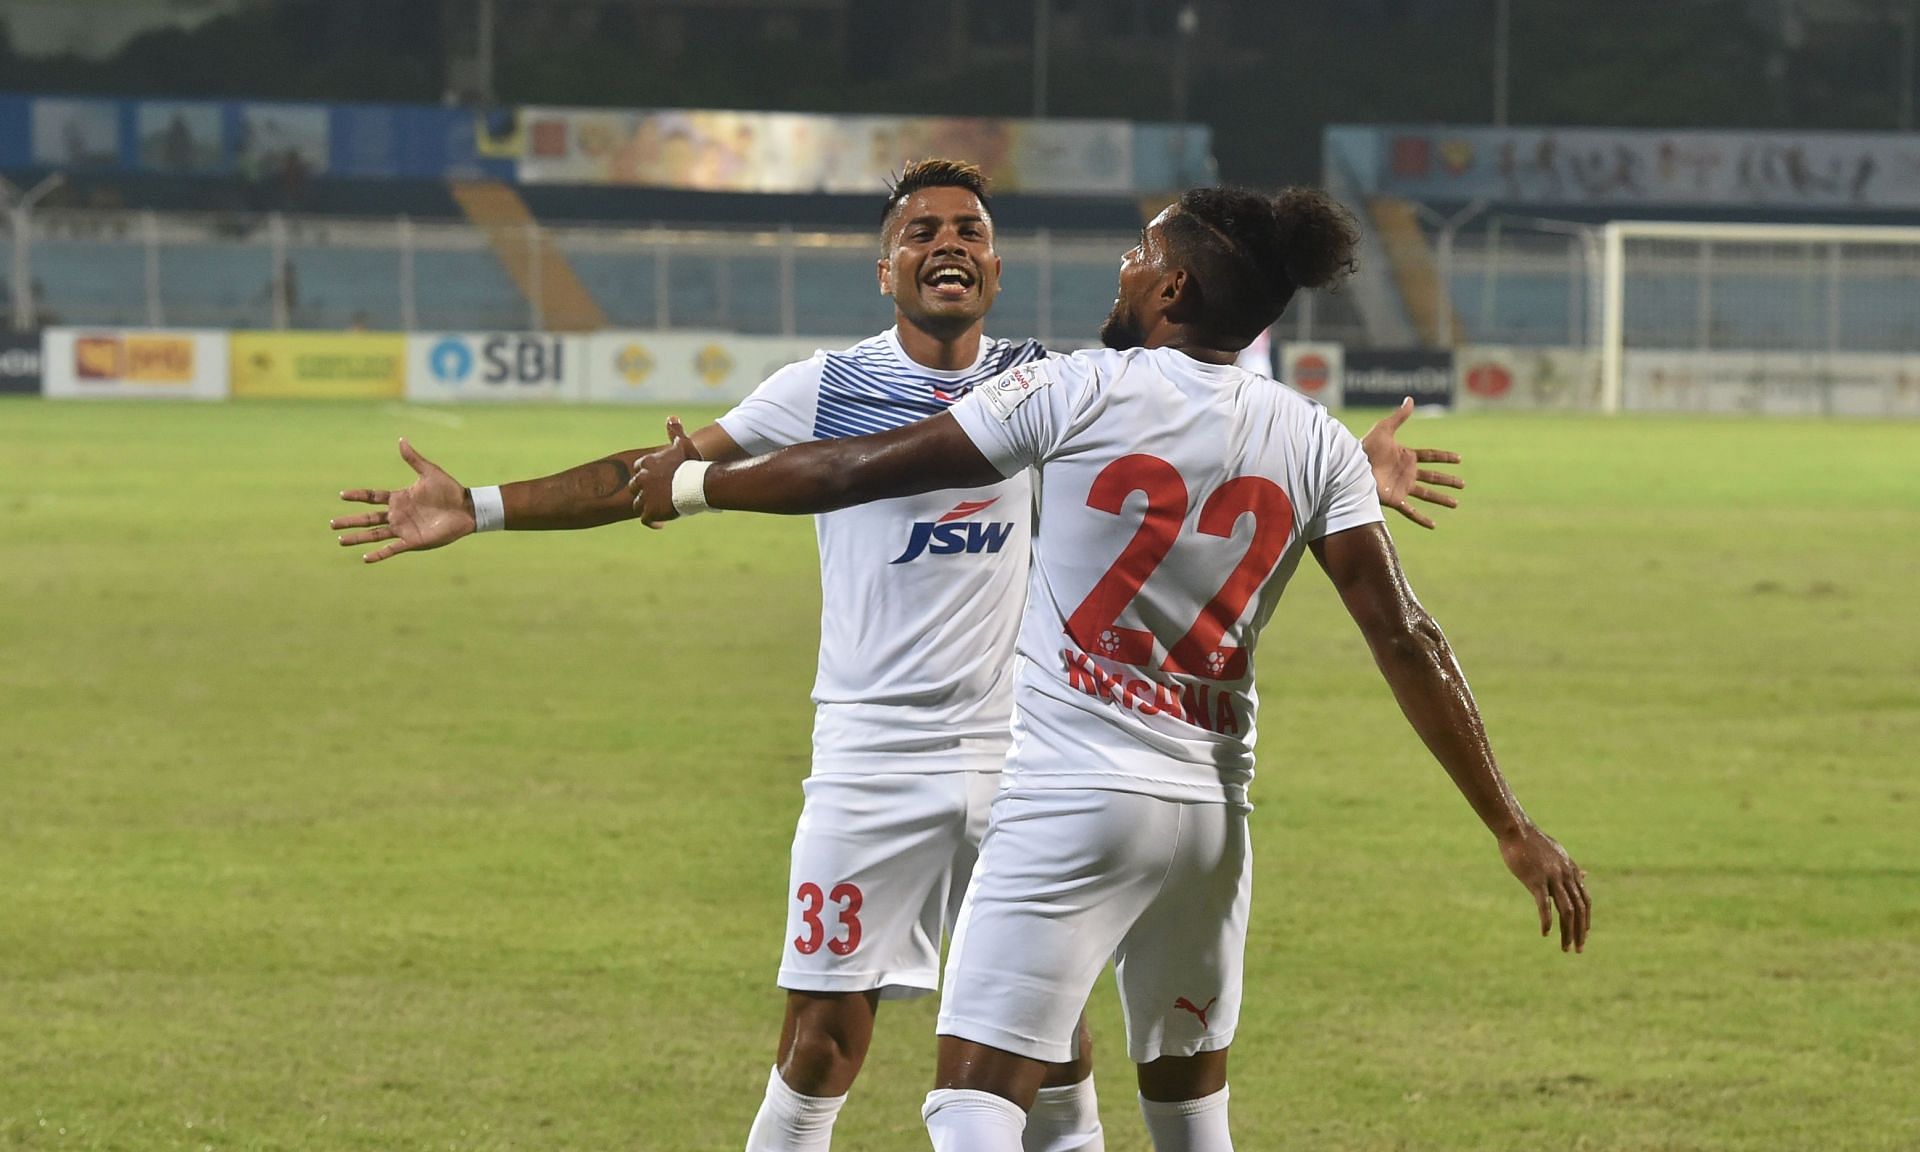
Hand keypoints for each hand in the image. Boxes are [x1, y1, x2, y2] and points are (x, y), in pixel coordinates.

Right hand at [331, 438, 472, 562]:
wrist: (466, 509)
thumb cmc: (449, 490)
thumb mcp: (429, 472)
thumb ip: (413, 459)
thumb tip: (401, 440)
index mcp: (399, 498)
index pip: (372, 497)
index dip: (358, 496)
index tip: (342, 495)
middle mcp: (398, 514)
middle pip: (368, 519)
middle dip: (350, 521)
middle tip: (332, 524)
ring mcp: (404, 529)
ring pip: (374, 534)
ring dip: (357, 538)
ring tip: (340, 540)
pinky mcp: (413, 541)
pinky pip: (392, 549)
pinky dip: (379, 554)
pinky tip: (364, 558)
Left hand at [629, 416, 702, 527]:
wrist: (698, 484)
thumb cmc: (692, 464)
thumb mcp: (683, 445)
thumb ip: (675, 432)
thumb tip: (671, 417)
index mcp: (647, 463)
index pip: (639, 469)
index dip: (647, 476)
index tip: (659, 480)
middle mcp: (641, 479)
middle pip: (634, 487)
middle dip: (644, 492)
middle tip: (659, 496)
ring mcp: (644, 496)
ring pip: (638, 504)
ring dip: (647, 507)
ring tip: (660, 510)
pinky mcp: (650, 511)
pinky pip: (645, 519)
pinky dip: (653, 522)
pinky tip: (661, 523)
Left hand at [1363, 397, 1464, 529]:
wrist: (1352, 467)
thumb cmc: (1365, 447)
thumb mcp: (1384, 429)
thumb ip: (1399, 417)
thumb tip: (1410, 399)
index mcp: (1406, 456)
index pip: (1431, 456)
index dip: (1444, 457)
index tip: (1459, 459)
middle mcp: (1406, 472)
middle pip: (1432, 477)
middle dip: (1447, 480)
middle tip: (1462, 484)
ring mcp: (1402, 487)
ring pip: (1427, 494)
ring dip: (1441, 498)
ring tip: (1455, 504)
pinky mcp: (1394, 499)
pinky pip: (1411, 511)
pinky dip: (1422, 518)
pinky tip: (1433, 525)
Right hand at [1498, 824, 1590, 952]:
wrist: (1516, 829)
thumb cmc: (1533, 842)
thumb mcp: (1558, 854)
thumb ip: (1571, 868)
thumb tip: (1584, 875)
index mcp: (1571, 870)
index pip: (1585, 900)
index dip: (1586, 919)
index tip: (1584, 935)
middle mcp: (1566, 875)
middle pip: (1579, 909)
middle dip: (1581, 931)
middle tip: (1578, 949)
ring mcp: (1552, 878)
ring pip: (1566, 911)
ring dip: (1568, 932)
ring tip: (1565, 948)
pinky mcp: (1536, 880)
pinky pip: (1544, 905)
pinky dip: (1547, 921)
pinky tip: (1545, 933)